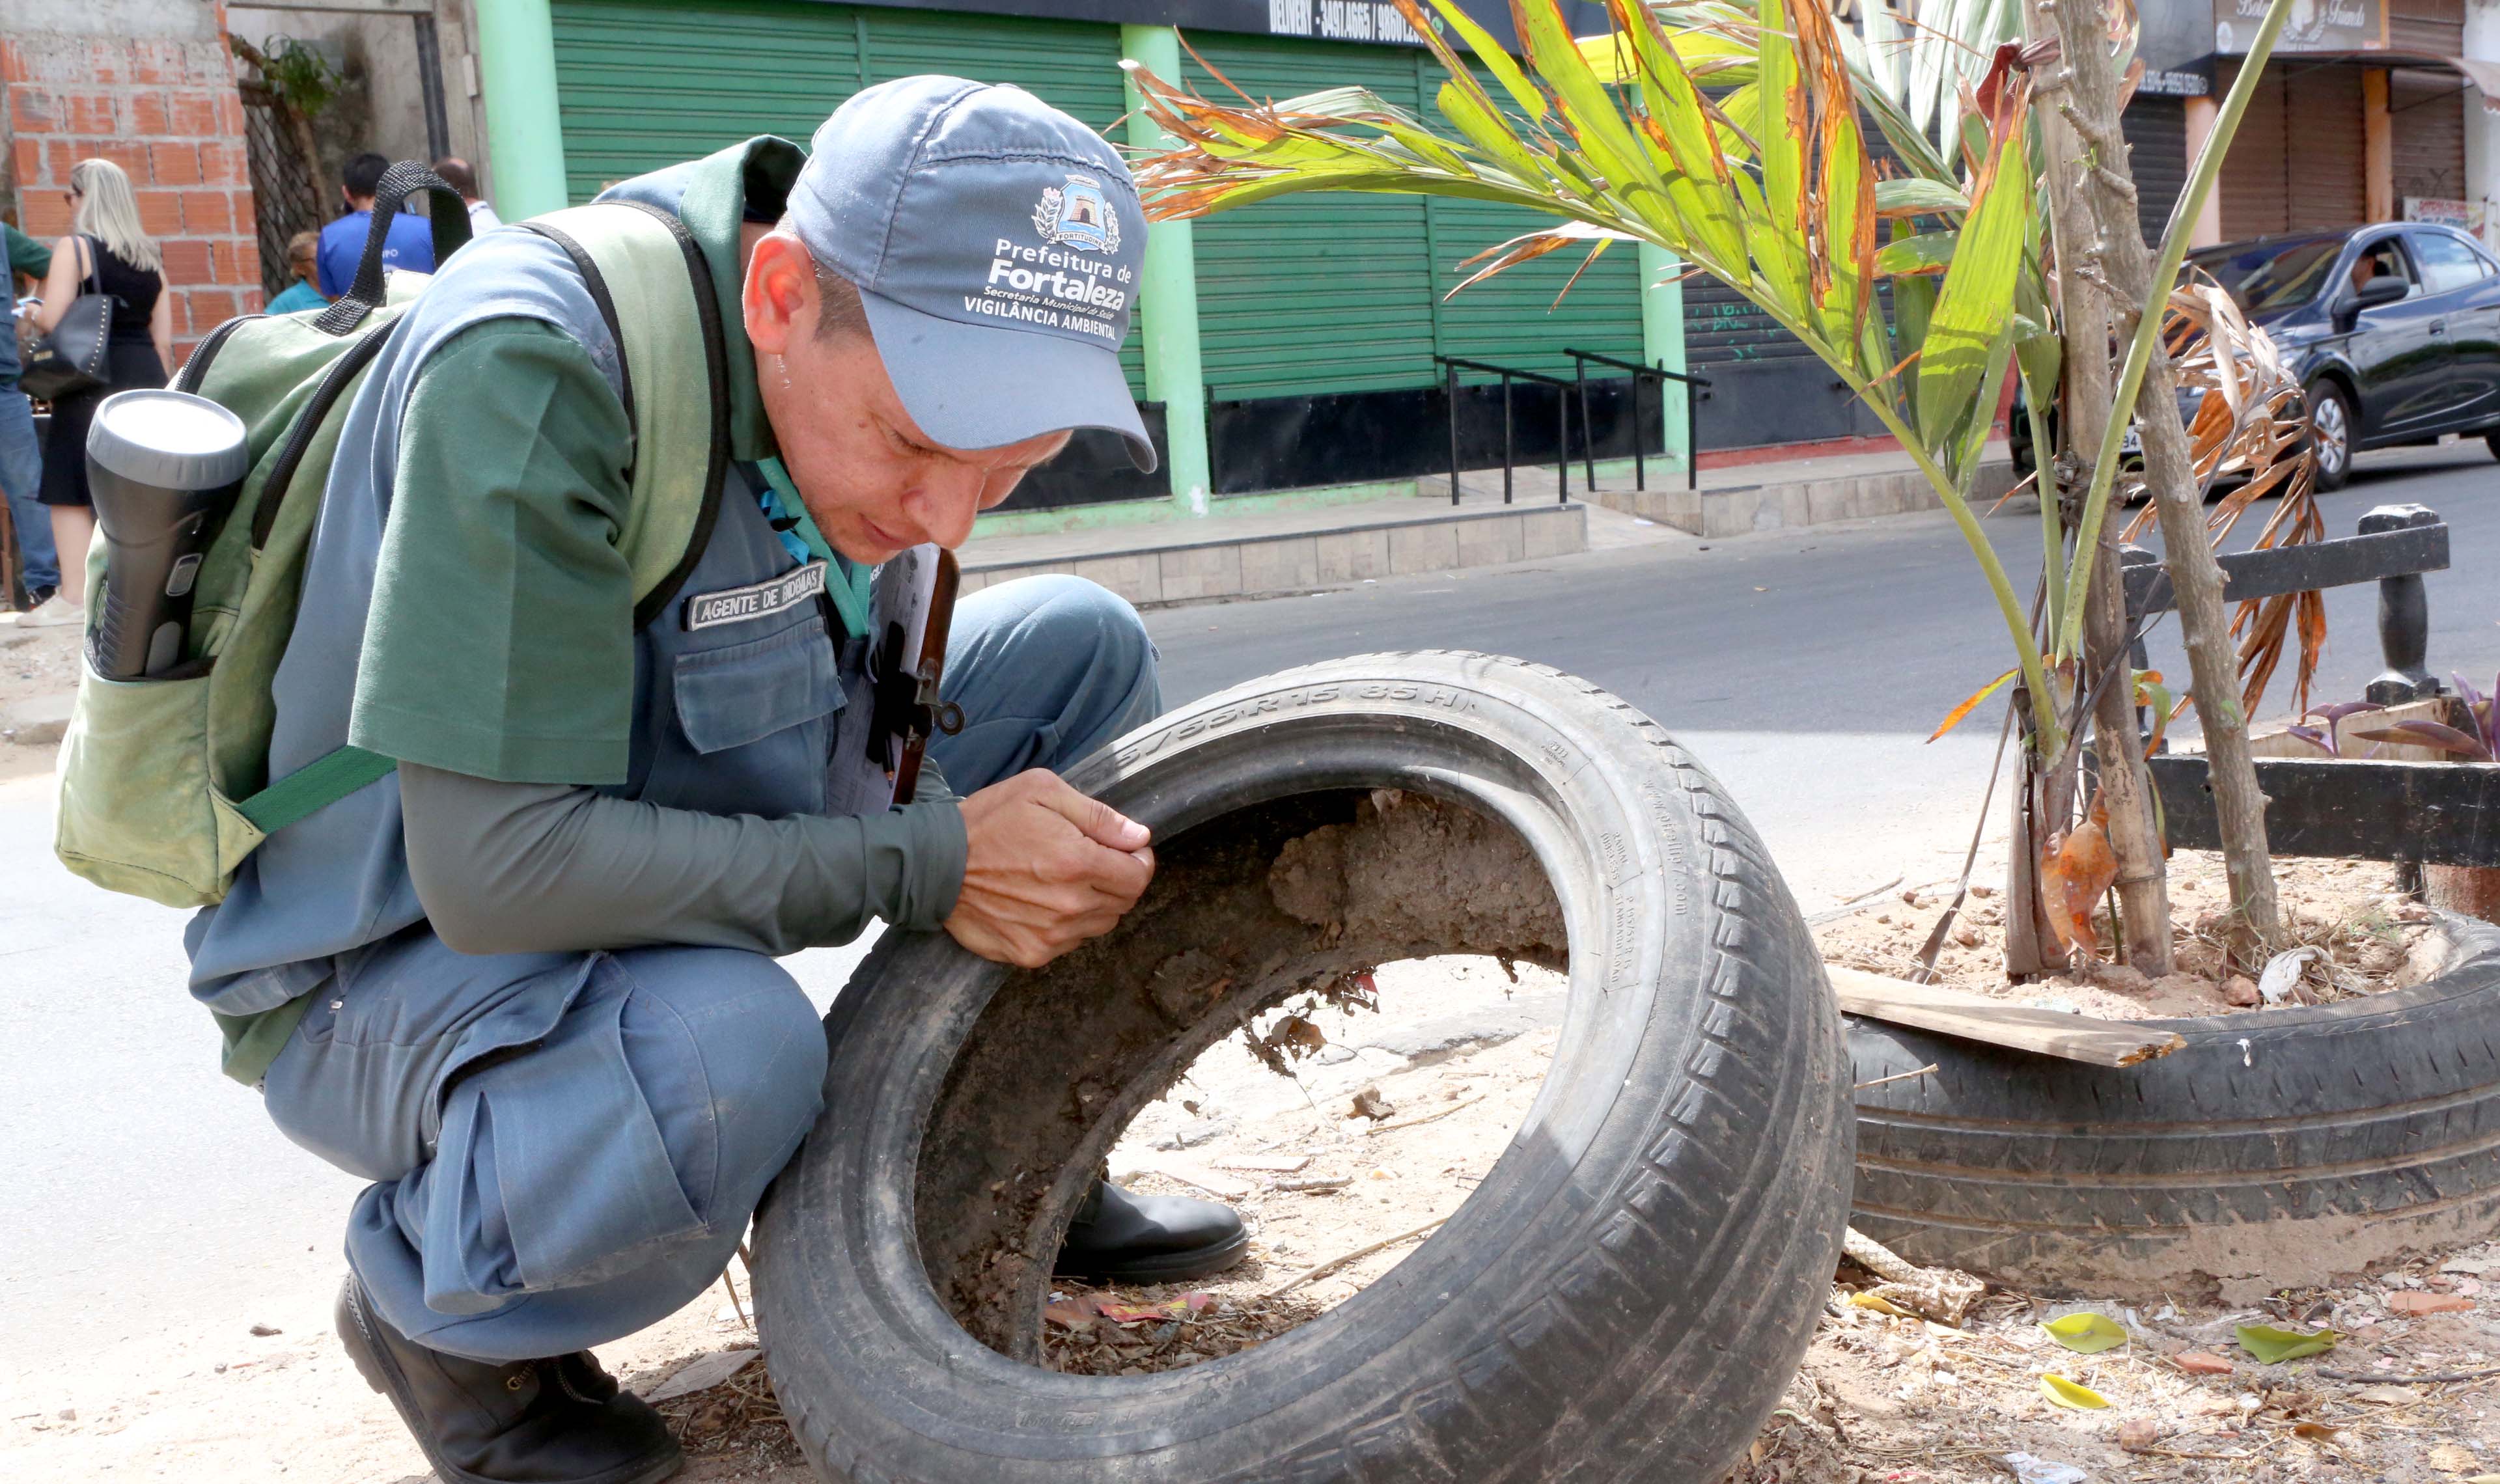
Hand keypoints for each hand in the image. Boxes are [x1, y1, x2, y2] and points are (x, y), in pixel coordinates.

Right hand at [943, 769, 1153, 967]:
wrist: (932, 864)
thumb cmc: (987, 821)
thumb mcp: (1042, 792)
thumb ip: (1098, 815)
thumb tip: (1138, 837)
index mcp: (1078, 862)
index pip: (1138, 876)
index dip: (1137, 860)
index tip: (1125, 850)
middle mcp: (1070, 906)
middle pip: (1124, 902)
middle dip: (1118, 880)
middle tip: (1090, 861)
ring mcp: (1051, 936)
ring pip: (1100, 925)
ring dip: (1094, 903)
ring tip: (1063, 880)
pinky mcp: (1031, 954)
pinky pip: (1070, 943)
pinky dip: (1067, 925)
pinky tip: (1043, 902)